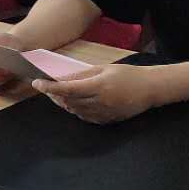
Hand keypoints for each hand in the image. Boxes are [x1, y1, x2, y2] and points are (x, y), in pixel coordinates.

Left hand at [32, 63, 160, 124]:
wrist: (151, 89)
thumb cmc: (129, 75)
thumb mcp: (105, 69)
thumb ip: (83, 74)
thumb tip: (63, 78)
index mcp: (99, 87)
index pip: (68, 89)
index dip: (50, 87)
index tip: (37, 83)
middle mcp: (99, 102)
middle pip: (67, 101)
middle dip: (54, 95)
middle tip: (45, 87)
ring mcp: (102, 113)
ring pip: (73, 110)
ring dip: (63, 102)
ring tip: (58, 94)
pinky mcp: (105, 120)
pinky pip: (83, 116)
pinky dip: (74, 109)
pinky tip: (74, 102)